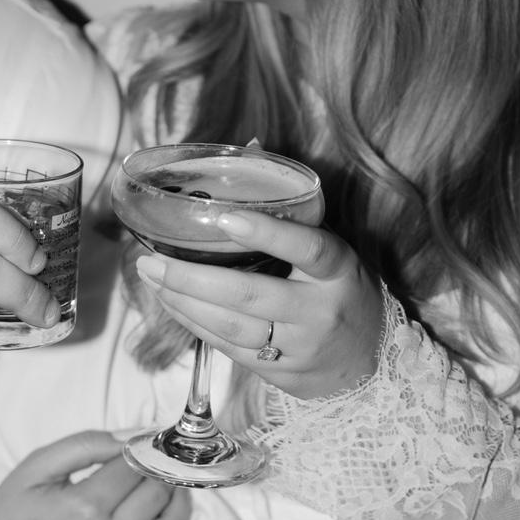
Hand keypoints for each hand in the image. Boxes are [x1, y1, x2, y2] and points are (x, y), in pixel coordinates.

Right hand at [0, 430, 202, 519]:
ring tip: (175, 488)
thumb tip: (132, 437)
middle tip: (161, 461)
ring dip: (181, 503)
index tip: (152, 439)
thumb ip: (86, 444)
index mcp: (85, 505)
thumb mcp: (37, 465)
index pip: (137, 466)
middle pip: (157, 495)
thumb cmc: (10, 513)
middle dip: (163, 472)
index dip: (148, 448)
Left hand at [135, 210, 384, 401]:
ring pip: (230, 324)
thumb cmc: (340, 293)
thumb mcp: (333, 255)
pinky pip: (225, 346)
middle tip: (151, 258)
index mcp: (339, 272)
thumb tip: (250, 147)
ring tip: (151, 276)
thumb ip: (293, 214)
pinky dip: (191, 322)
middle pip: (249, 294)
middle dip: (192, 277)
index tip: (224, 217)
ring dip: (182, 299)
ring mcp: (297, 346)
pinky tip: (169, 301)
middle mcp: (319, 311)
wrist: (369, 365)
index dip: (268, 233)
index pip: (308, 248)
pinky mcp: (277, 371)